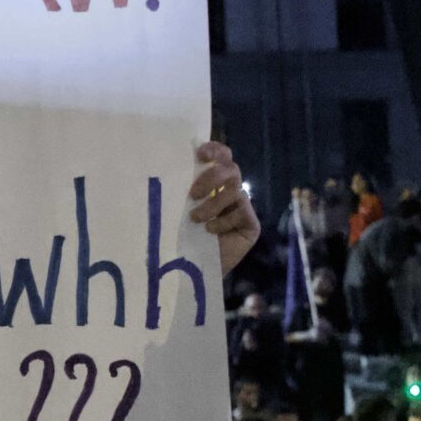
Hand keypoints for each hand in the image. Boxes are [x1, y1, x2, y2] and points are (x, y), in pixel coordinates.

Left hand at [188, 142, 260, 273]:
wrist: (194, 270)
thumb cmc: (183, 237)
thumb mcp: (181, 210)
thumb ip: (183, 190)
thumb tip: (170, 169)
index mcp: (215, 182)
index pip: (222, 156)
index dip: (215, 150)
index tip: (200, 154)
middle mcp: (231, 191)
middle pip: (231, 169)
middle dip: (212, 178)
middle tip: (193, 194)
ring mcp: (243, 207)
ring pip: (234, 190)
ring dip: (213, 204)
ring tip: (195, 219)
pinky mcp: (251, 224)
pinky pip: (241, 212)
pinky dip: (222, 221)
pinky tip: (210, 231)